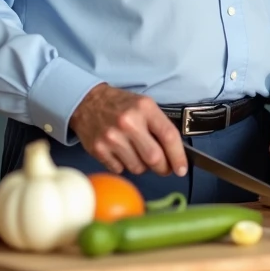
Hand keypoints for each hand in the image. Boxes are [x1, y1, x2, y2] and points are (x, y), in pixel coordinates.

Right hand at [69, 83, 186, 176]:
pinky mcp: (98, 149)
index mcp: (145, 108)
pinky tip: (122, 153)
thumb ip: (160, 126)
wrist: (87, 101)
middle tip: (164, 167)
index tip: (182, 168)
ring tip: (138, 154)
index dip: (178, 156)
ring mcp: (112, 137)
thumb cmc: (120, 104)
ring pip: (138, 167)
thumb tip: (176, 153)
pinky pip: (120, 169)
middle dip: (163, 168)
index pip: (169, 136)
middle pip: (154, 158)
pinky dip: (124, 166)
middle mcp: (128, 122)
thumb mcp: (144, 105)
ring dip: (143, 166)